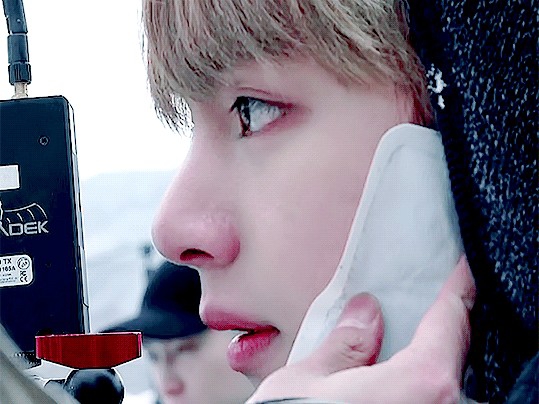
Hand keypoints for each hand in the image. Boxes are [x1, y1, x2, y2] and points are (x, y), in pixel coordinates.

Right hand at [247, 256, 474, 403]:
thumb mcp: (306, 382)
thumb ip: (343, 345)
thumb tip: (365, 313)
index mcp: (419, 387)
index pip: (449, 326)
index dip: (457, 293)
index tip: (463, 271)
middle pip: (454, 358)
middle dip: (445, 329)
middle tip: (431, 304)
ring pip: (445, 385)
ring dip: (434, 361)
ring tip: (411, 340)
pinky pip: (433, 402)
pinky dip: (423, 385)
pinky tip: (397, 377)